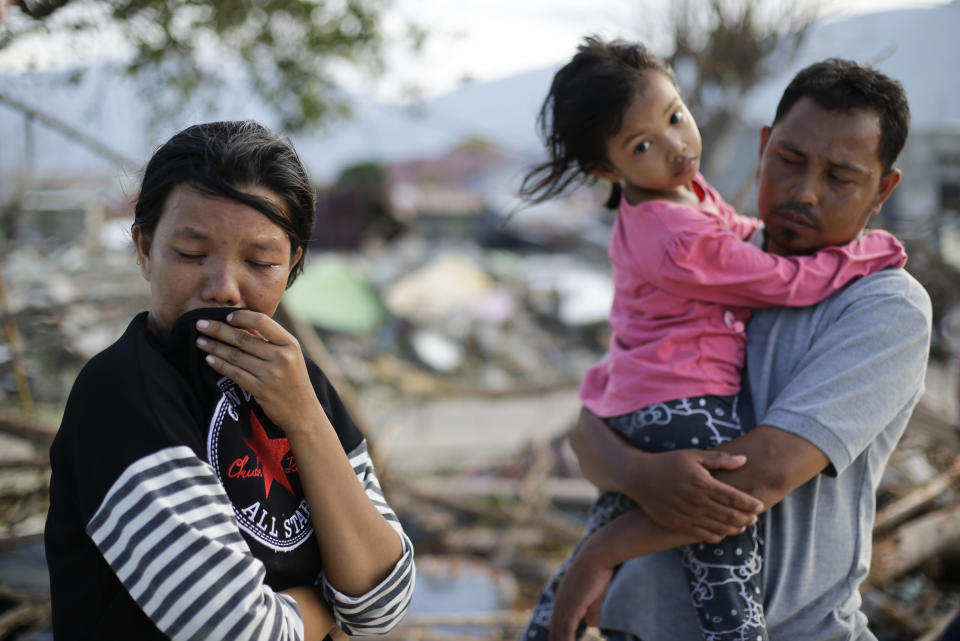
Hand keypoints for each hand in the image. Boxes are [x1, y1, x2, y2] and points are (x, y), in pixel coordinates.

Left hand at [195, 310, 322, 433]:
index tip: (227, 316)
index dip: (242, 317)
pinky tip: (208, 359)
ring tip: (200, 341)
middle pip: (243, 338)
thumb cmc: (293, 380)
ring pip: (235, 355)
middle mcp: (281, 357)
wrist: (302, 411)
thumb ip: (270, 341)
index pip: (262, 321)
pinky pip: (234, 373)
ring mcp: (270, 374)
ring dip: (214, 347)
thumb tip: (241, 324)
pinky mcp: (260, 390)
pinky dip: (219, 365)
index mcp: (290, 343)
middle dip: (218, 330)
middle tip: (200, 323)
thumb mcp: (291, 356)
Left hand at [549, 542, 612, 640]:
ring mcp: (564, 605)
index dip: (558, 638)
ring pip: (559, 633)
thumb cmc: (597, 573)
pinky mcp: (571, 606)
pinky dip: (567, 640)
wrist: (597, 557)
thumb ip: (592, 611)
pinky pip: (567, 629)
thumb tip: (592, 625)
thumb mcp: (594, 596)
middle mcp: (559, 603)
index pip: (556, 625)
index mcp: (563, 599)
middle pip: (554, 632)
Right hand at [627, 449, 762, 542]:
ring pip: (719, 528)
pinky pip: (703, 535)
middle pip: (730, 515)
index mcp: (703, 483)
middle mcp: (697, 502)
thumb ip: (720, 459)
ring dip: (734, 529)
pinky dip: (717, 536)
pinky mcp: (678, 524)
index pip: (735, 498)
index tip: (759, 505)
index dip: (750, 503)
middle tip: (754, 518)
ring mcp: (687, 515)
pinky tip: (722, 532)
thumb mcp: (694, 455)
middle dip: (746, 518)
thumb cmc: (668, 463)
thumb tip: (743, 460)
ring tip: (742, 526)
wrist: (639, 477)